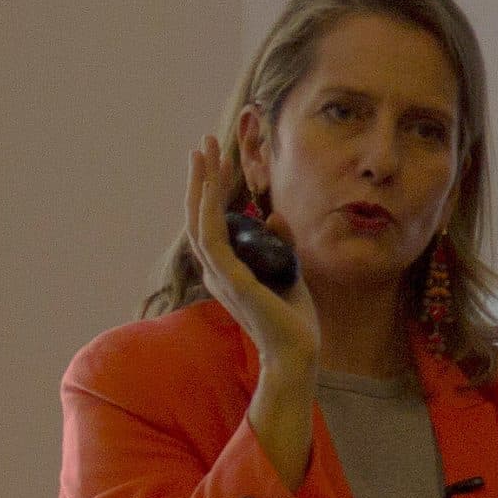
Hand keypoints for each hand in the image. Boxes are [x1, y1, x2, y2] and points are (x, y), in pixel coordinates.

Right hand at [186, 137, 320, 377]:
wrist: (297, 353)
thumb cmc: (294, 319)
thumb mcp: (289, 269)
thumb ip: (280, 242)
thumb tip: (274, 214)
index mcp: (227, 270)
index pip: (211, 223)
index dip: (209, 191)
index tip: (215, 159)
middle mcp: (217, 270)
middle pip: (199, 215)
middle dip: (201, 177)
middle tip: (203, 144)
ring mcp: (220, 274)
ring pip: (201, 219)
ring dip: (202, 183)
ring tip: (204, 152)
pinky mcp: (231, 279)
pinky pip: (213, 236)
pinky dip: (210, 208)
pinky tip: (213, 184)